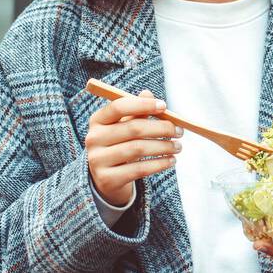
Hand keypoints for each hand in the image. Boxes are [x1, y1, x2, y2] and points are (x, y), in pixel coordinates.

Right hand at [85, 87, 181, 206]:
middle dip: (161, 128)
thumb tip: (148, 94)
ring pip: (138, 149)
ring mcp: (98, 160)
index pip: (119, 106)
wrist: (107, 178)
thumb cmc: (120, 144)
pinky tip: (171, 161)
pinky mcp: (107, 179)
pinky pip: (139, 169)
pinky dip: (159, 164)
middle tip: (179, 131)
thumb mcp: (125, 126)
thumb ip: (136, 111)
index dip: (143, 104)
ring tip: (178, 147)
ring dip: (164, 147)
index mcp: (98, 120)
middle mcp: (94, 139)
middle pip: (133, 128)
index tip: (164, 106)